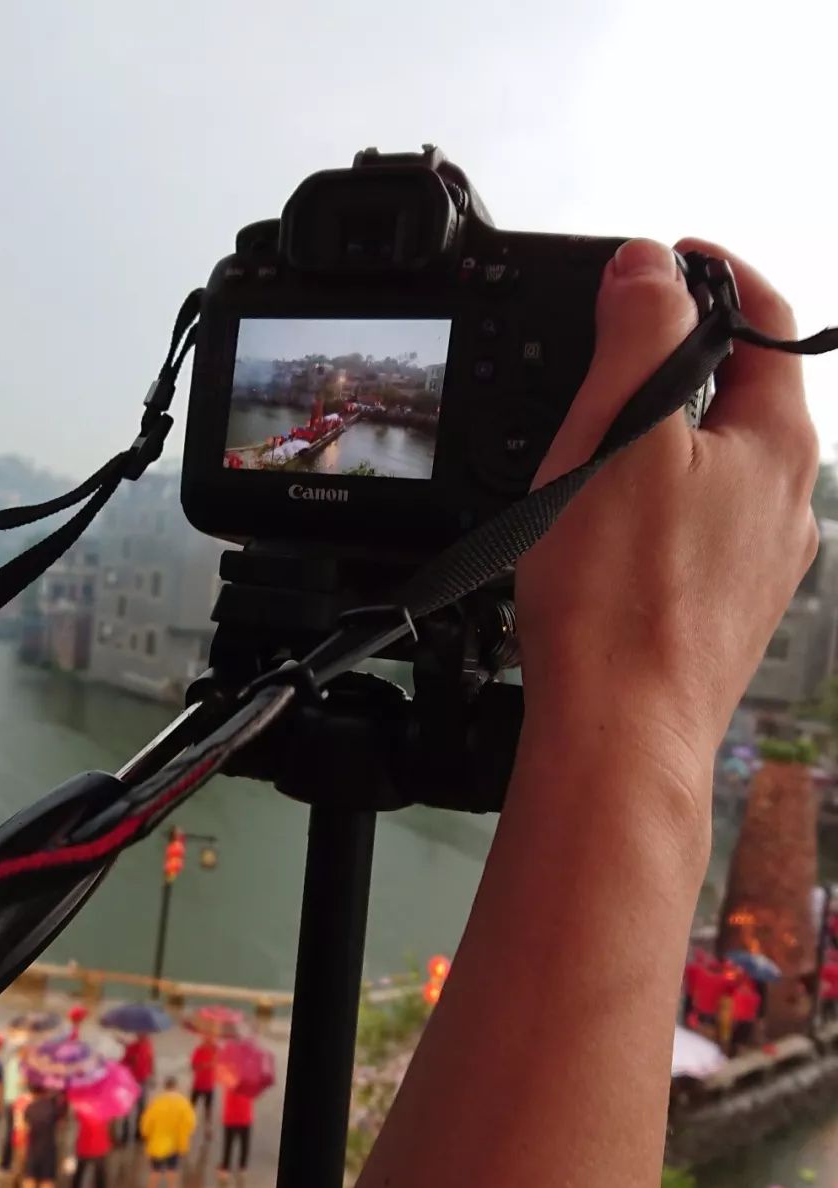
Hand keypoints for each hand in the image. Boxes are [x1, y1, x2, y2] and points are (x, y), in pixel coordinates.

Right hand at [517, 237, 818, 768]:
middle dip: (675, 361)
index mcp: (776, 446)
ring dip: (662, 438)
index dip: (714, 273)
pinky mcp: (720, 606)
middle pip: (739, 395)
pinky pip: (693, 526)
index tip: (664, 261)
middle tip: (604, 355)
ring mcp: (757, 561)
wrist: (618, 734)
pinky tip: (607, 530)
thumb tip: (649, 265)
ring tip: (593, 449)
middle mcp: (785, 502)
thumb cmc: (619, 604)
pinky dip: (654, 502)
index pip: (768, 321)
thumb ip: (640, 336)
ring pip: (713, 466)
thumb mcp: (618, 439)